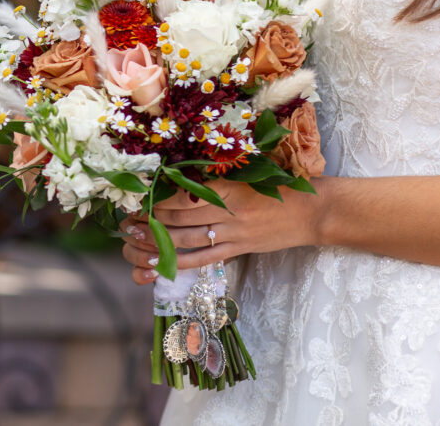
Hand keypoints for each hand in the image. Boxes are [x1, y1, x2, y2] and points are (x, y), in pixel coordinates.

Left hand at [120, 178, 322, 284]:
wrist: (313, 210)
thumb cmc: (278, 186)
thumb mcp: (246, 173)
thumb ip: (215, 177)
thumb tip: (177, 179)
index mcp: (227, 185)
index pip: (183, 193)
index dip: (156, 198)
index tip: (136, 198)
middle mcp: (228, 210)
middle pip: (179, 216)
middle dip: (148, 219)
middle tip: (126, 222)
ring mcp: (234, 232)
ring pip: (186, 239)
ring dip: (157, 241)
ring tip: (134, 241)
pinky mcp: (240, 249)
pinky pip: (204, 259)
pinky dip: (179, 262)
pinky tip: (159, 265)